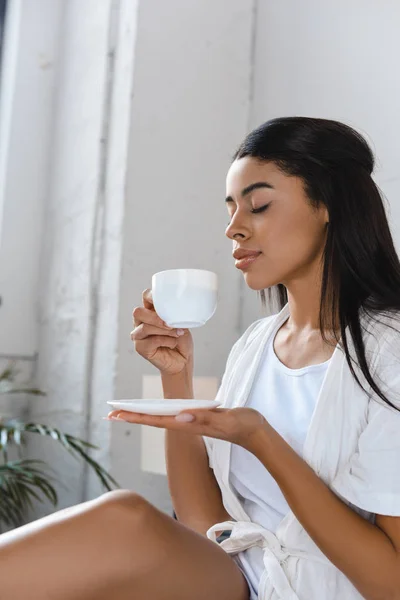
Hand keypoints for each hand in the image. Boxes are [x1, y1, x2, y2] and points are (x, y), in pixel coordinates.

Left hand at [106, 406, 267, 451]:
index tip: (119, 414)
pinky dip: (159, 411)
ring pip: (162, 417)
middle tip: (111, 412)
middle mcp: (188, 424)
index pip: (158, 419)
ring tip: (126, 411)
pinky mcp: (199, 418)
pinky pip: (173, 414)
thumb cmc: (245, 426)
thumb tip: (179, 417)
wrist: (258, 434)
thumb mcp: (227, 420)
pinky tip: (154, 410)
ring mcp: (193, 422)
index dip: (137, 416)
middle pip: (155, 419)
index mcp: (191, 423)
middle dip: (133, 415)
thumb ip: (205, 418)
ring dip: (143, 413)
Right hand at [131, 289, 193, 375]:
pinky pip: (151, 341)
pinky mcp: (140, 347)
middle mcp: (141, 321)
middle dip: (155, 317)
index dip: (152, 295)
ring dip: (164, 331)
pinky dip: (165, 341)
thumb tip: (175, 309)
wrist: (182, 360)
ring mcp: (138, 334)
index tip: (165, 299)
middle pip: (138, 312)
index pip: (146, 296)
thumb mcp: (181, 323)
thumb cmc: (181, 339)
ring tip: (177, 334)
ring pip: (145, 327)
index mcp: (151, 310)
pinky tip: (172, 343)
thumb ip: (174, 315)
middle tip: (170, 323)